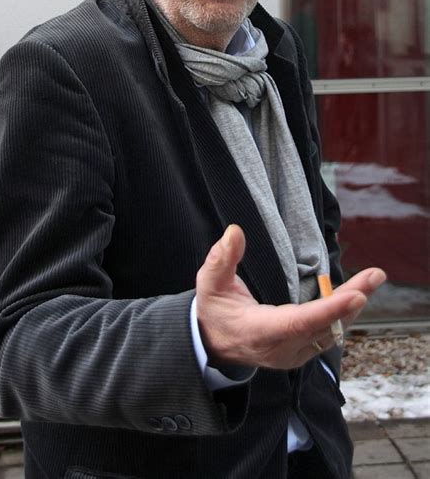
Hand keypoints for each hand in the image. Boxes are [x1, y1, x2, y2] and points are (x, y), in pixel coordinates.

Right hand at [195, 225, 385, 369]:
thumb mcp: (210, 283)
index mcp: (259, 332)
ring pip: (331, 331)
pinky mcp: (302, 351)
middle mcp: (282, 348)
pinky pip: (328, 334)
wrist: (213, 344)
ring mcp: (294, 353)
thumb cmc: (214, 310)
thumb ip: (221, 259)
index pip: (298, 323)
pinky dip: (343, 313)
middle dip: (352, 300)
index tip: (356, 296)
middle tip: (375, 276)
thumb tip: (235, 231)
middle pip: (325, 326)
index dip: (328, 311)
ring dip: (352, 305)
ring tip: (372, 278)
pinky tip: (357, 293)